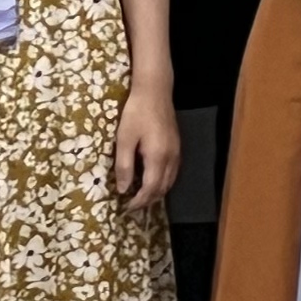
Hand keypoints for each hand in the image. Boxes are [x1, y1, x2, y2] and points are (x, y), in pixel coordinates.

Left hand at [114, 80, 180, 212]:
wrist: (155, 92)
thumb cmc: (136, 113)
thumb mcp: (124, 139)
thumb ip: (124, 166)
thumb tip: (123, 189)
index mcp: (157, 157)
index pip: (150, 189)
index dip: (139, 201)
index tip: (126, 209)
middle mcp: (171, 158)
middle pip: (162, 189)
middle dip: (148, 201)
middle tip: (132, 206)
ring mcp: (176, 153)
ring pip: (169, 182)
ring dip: (156, 193)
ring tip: (141, 197)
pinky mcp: (177, 147)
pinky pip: (172, 173)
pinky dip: (162, 183)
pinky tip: (152, 181)